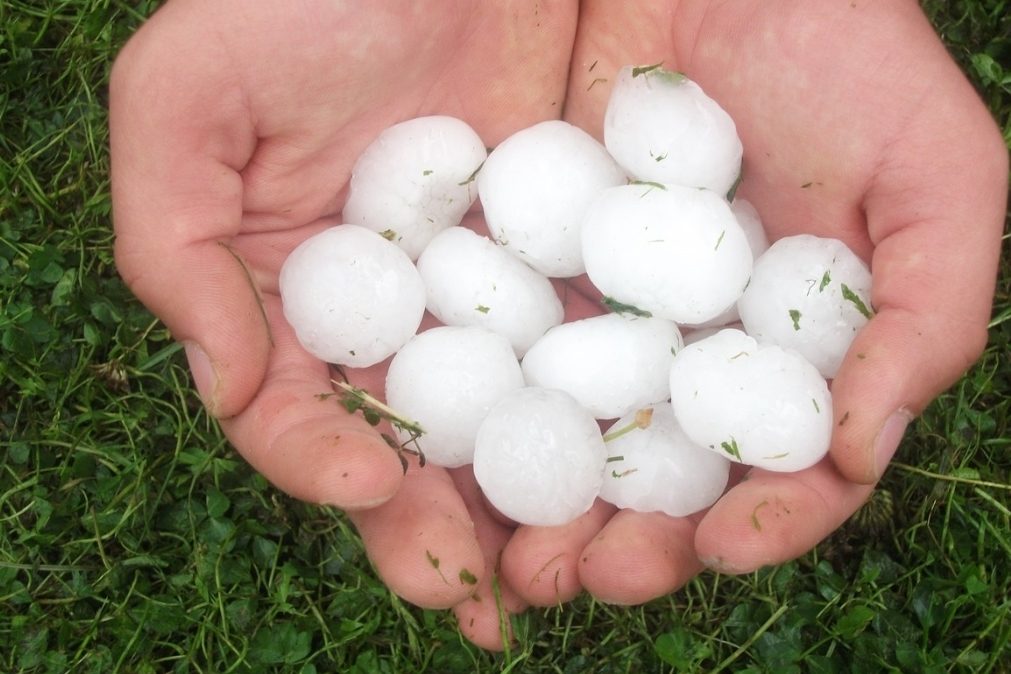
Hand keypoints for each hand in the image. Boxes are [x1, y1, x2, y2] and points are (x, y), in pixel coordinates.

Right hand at [110, 0, 578, 648]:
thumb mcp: (191, 92)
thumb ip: (170, 241)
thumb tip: (224, 384)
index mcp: (291, 297)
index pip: (292, 414)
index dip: (320, 463)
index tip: (372, 482)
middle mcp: (387, 318)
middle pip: (403, 449)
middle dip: (432, 529)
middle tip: (476, 596)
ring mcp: (482, 304)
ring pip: (498, 432)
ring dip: (521, 511)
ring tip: (558, 572)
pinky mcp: (567, 273)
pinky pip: (584, 362)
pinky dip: (604, 426)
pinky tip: (631, 477)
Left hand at [490, 0, 1006, 608]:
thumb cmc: (847, 53)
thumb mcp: (936, 176)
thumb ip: (927, 316)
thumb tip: (857, 452)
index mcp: (795, 355)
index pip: (784, 471)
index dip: (764, 524)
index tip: (720, 548)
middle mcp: (698, 353)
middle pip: (664, 478)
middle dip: (629, 542)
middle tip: (587, 578)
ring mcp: (610, 317)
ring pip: (575, 438)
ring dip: (544, 508)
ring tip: (514, 558)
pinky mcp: (533, 272)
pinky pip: (502, 353)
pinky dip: (482, 412)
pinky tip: (455, 456)